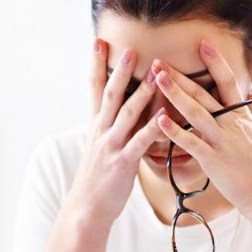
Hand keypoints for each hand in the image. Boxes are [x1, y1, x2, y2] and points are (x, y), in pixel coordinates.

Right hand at [45, 40, 162, 251]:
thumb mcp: (100, 147)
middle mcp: (102, 131)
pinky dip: (154, 128)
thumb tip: (122, 109)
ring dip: (142, 92)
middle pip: (111, 95)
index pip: (95, 89)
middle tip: (129, 47)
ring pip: (128, 113)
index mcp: (97, 125)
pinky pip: (141, 142)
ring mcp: (112, 146)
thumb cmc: (97, 179)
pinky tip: (165, 117)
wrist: (86, 208)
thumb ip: (110, 127)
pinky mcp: (124, 162)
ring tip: (154, 73)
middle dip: (120, 70)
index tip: (99, 42)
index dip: (96, 65)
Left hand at [153, 39, 251, 232]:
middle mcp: (232, 123)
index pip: (228, 82)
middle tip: (159, 60)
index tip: (202, 44)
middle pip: (205, 93)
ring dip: (176, 93)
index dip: (216, 62)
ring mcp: (223, 140)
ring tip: (158, 78)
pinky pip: (191, 142)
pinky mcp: (213, 160)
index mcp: (242, 116)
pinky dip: (175, 131)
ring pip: (196, 111)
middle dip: (181, 75)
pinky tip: (159, 120)